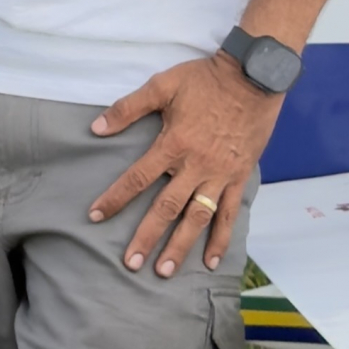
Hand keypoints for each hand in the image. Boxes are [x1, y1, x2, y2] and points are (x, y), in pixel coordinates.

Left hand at [87, 53, 280, 276]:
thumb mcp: (162, 85)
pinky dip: (221, 238)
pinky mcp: (239, 178)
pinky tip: (211, 260)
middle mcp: (195, 166)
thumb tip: (96, 128)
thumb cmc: (204, 80)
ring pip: (197, 218)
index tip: (96, 216)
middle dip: (147, 237)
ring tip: (164, 270)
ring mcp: (220, 176)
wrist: (253, 78)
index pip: (137, 178)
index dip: (115, 199)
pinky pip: (230, 214)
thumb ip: (128, 108)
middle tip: (131, 263)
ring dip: (181, 246)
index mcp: (172, 144)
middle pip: (166, 208)